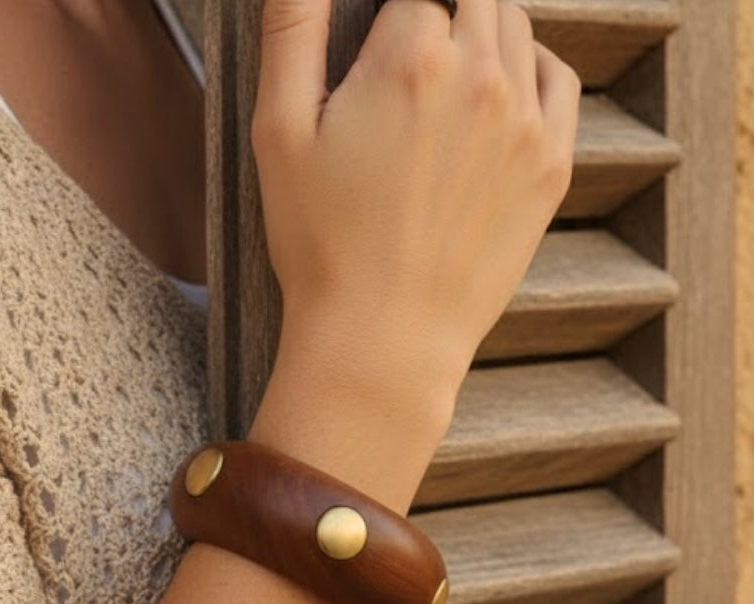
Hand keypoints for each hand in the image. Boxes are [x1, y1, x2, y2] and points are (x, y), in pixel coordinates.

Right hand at [252, 0, 580, 413]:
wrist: (383, 338)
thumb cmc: (322, 246)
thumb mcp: (279, 133)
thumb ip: (293, 28)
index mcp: (412, 57)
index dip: (385, 27)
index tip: (371, 67)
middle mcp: (481, 76)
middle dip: (434, 20)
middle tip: (404, 74)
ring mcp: (525, 122)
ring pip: (513, 30)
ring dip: (479, 37)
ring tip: (442, 88)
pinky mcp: (550, 166)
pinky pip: (558, 78)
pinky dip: (531, 66)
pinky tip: (500, 90)